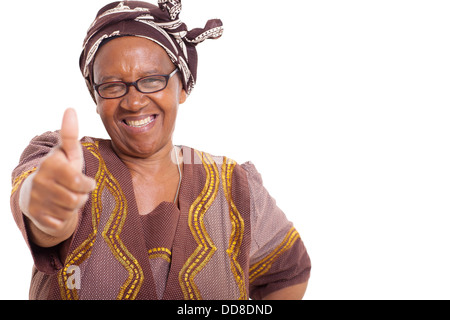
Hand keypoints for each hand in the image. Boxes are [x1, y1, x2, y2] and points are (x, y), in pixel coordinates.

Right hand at [19, 108, 95, 245]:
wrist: (39, 195)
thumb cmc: (62, 170)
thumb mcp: (69, 153)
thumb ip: (70, 135)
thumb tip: (70, 109)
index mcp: (50, 163)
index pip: (79, 182)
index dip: (87, 185)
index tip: (85, 183)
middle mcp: (39, 180)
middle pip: (78, 198)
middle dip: (82, 195)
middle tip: (75, 189)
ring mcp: (35, 199)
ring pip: (70, 210)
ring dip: (74, 206)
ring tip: (67, 196)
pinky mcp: (34, 215)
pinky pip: (61, 222)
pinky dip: (63, 218)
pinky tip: (56, 209)